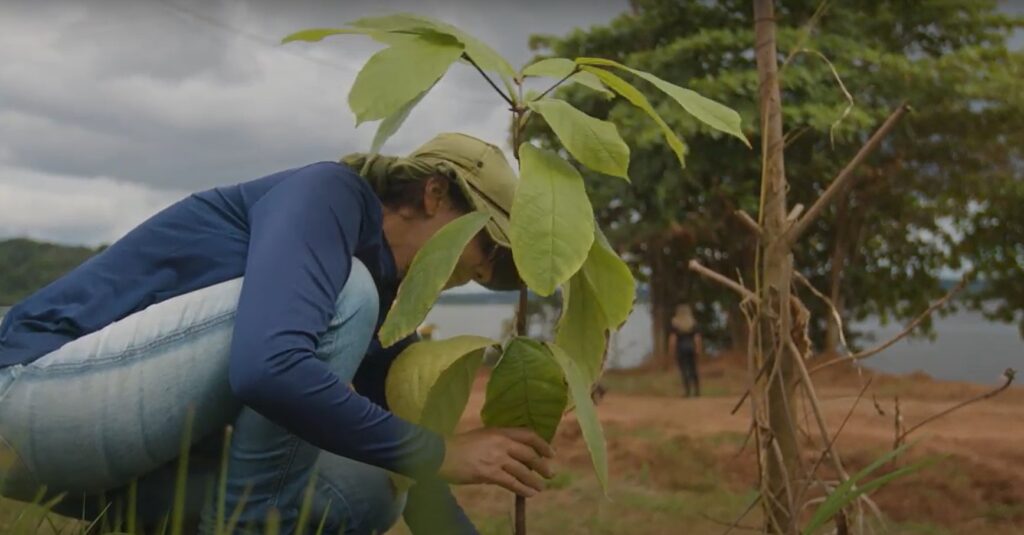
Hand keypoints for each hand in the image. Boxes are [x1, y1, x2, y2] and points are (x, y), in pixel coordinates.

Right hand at [437, 428, 554, 496]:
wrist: (441, 454)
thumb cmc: (459, 445)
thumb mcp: (482, 436)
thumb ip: (498, 442)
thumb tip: (512, 454)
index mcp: (499, 431)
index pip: (527, 434)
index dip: (542, 444)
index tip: (551, 452)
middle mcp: (501, 443)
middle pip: (529, 453)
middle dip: (542, 465)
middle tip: (550, 473)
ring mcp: (496, 458)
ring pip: (523, 470)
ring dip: (534, 480)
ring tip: (540, 487)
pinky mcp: (490, 473)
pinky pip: (511, 483)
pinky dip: (523, 489)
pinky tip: (529, 493)